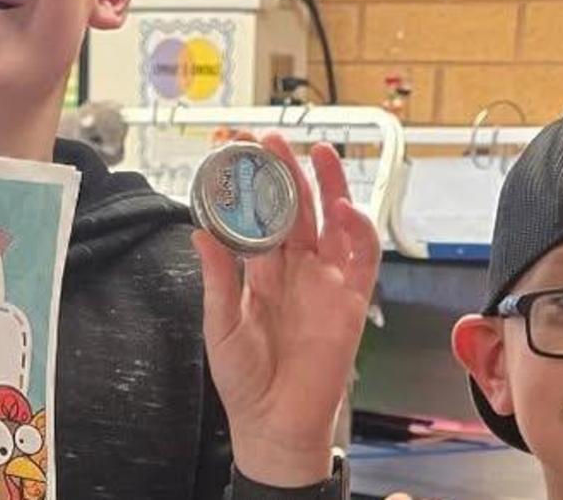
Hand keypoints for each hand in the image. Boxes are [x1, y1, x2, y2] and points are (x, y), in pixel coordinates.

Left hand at [194, 133, 380, 487]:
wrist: (273, 424)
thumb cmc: (245, 380)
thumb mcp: (220, 325)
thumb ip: (217, 277)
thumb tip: (201, 231)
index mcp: (261, 274)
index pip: (259, 219)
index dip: (252, 187)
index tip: (239, 154)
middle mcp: (295, 271)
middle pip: (296, 210)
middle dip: (288, 173)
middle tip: (275, 139)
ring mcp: (325, 282)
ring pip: (332, 223)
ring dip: (329, 188)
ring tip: (318, 154)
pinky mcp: (350, 301)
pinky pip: (361, 257)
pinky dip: (358, 230)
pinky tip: (343, 207)